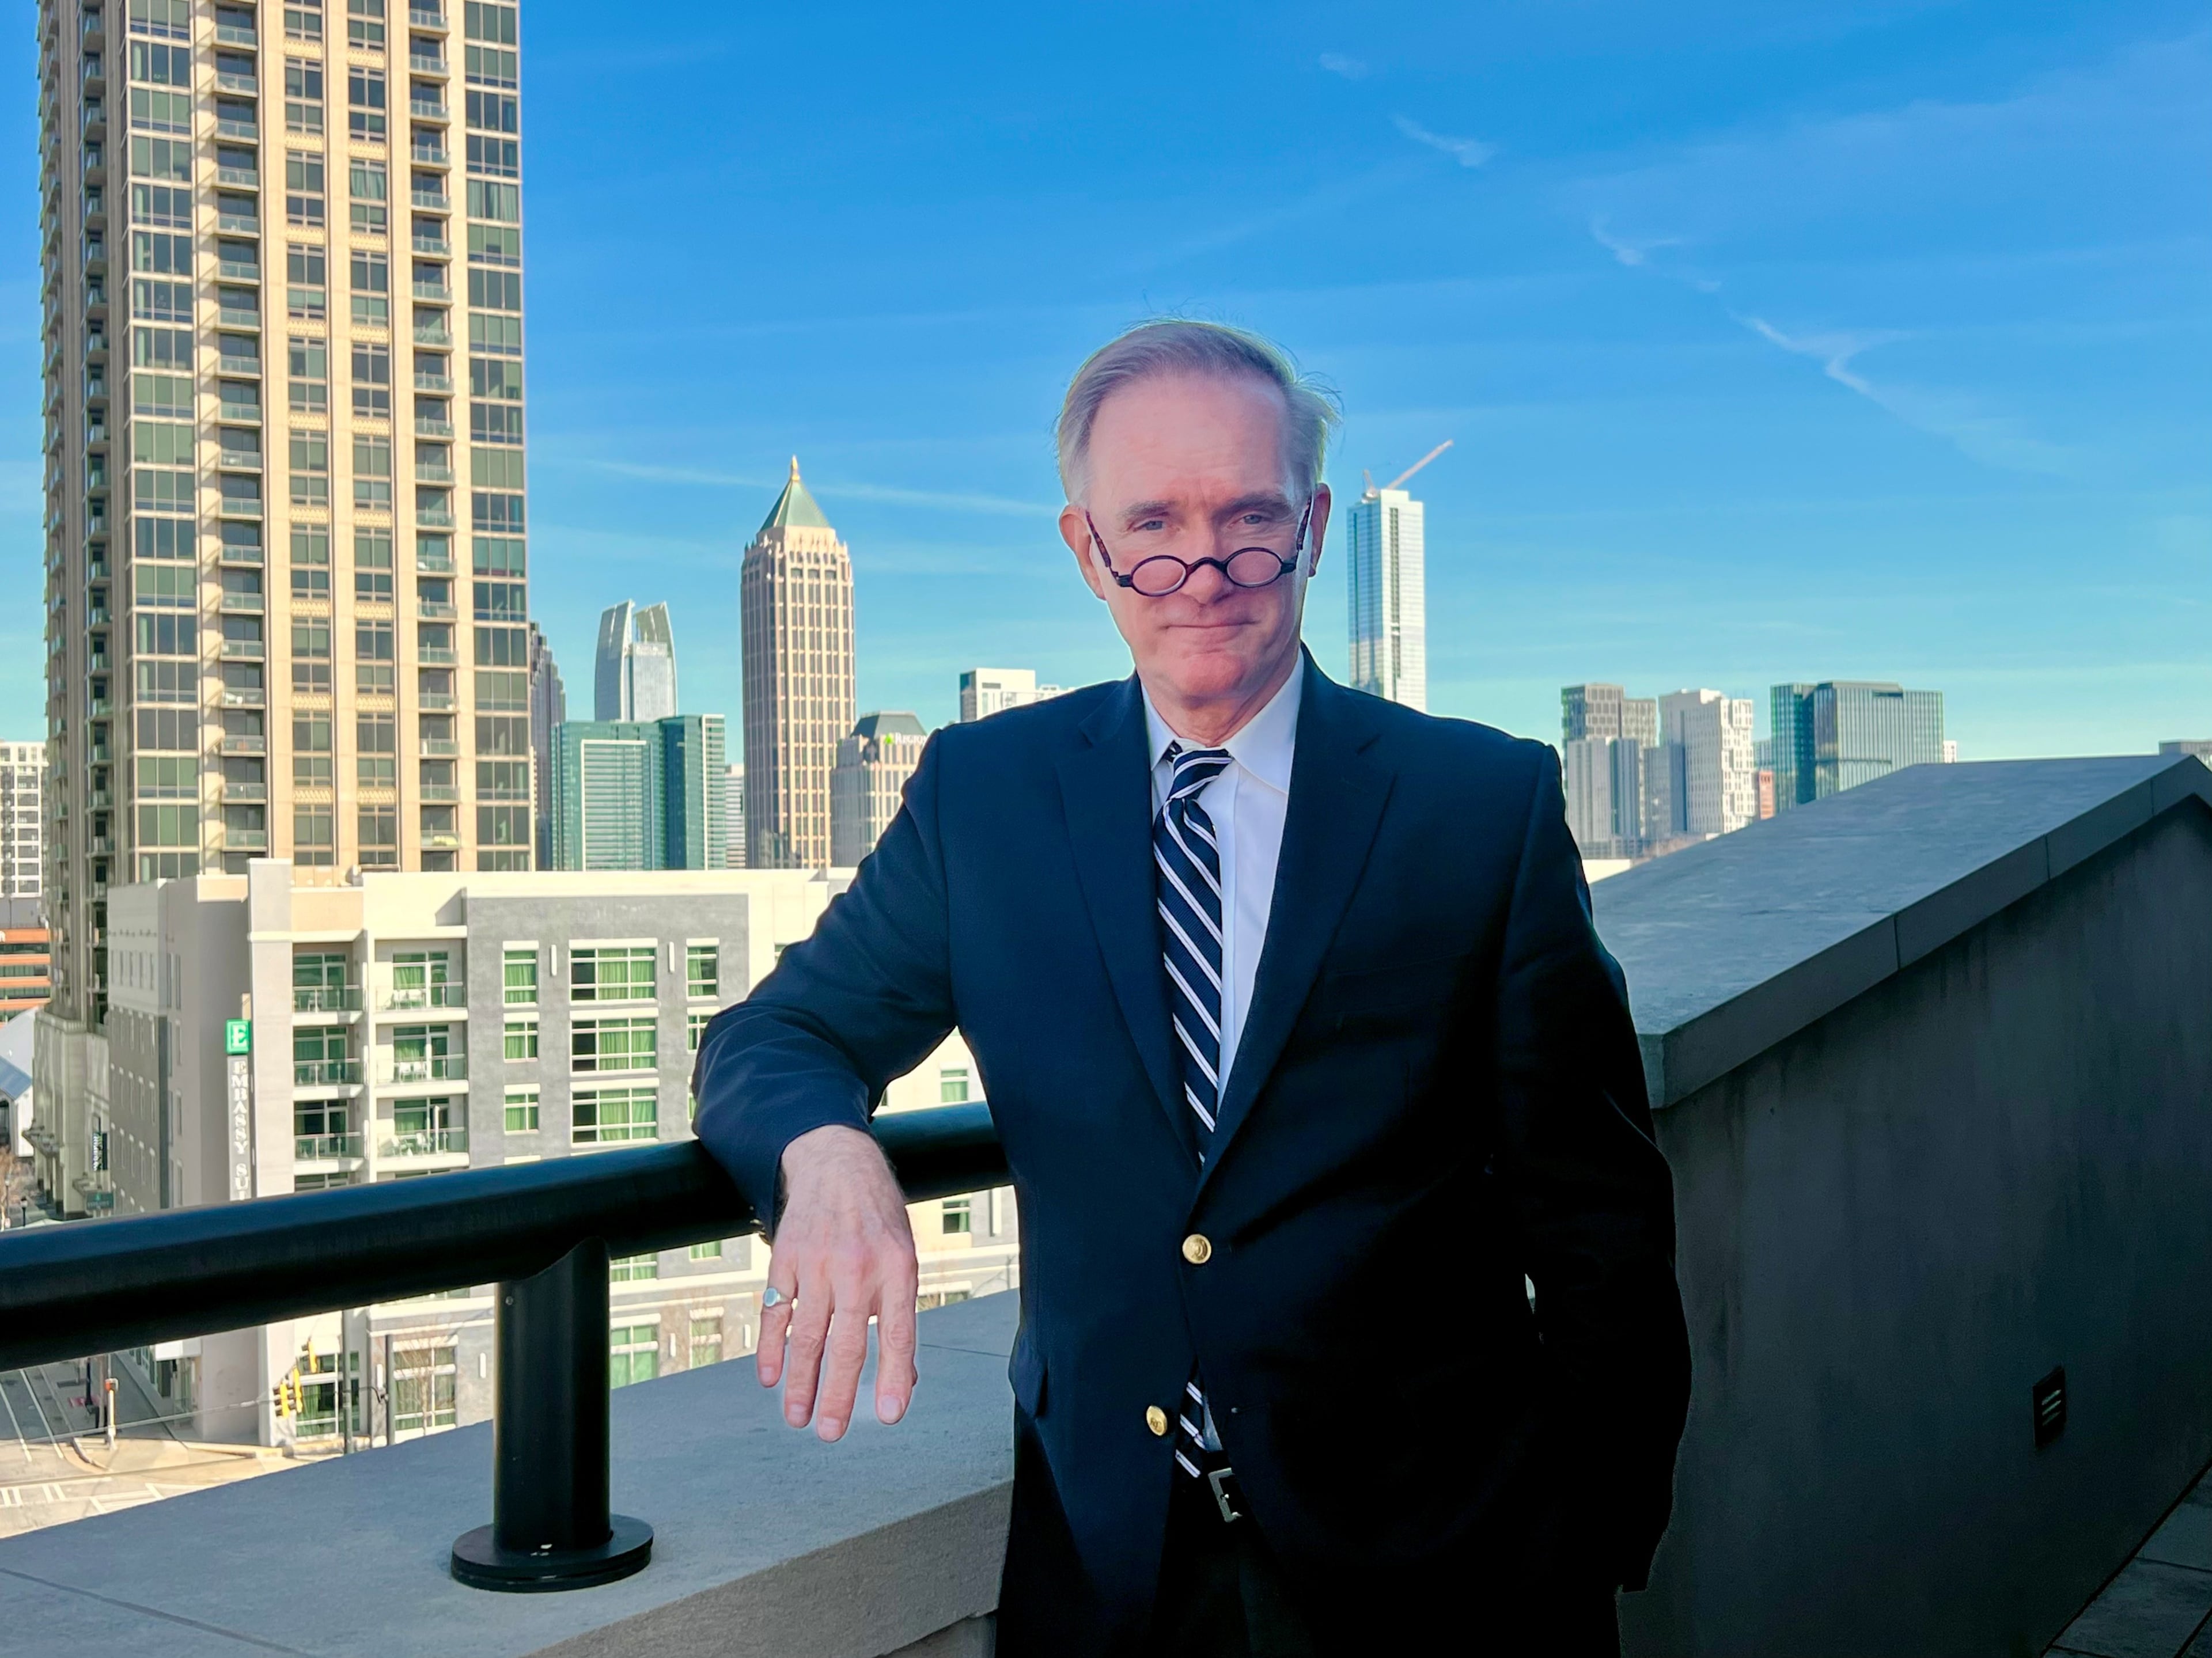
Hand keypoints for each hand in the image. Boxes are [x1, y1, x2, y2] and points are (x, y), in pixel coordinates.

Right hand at [758, 1123, 919, 1440]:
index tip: (890, 1415)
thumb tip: (905, 1378)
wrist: (837, 1164)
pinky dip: (772, 1347)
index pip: (896, 1333)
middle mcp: (857, 1267)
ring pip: (807, 1335)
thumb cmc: (877, 1219)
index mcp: (896, 1269)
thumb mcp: (904, 1258)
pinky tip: (770, 1377)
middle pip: (846, 1343)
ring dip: (801, 1382)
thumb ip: (900, 1314)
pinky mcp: (786, 1258)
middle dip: (839, 1394)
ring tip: (798, 1417)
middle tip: (831, 1432)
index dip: (894, 1376)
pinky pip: (776, 1311)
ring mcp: (817, 1262)